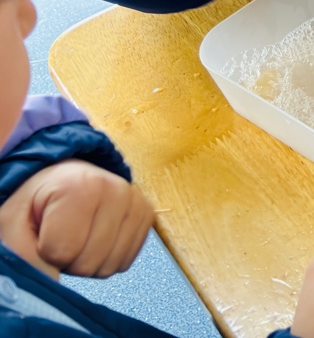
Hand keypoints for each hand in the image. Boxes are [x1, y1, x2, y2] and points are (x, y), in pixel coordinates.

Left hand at [0, 160, 152, 278]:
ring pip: (109, 267)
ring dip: (88, 262)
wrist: (63, 180)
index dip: (45, 253)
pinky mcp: (147, 214)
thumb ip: (23, 258)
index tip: (43, 231)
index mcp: (80, 186)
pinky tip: (96, 239)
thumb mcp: (12, 226)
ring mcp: (136, 202)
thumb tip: (53, 285)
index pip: (62, 252)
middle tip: (61, 236)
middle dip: (68, 260)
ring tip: (79, 237)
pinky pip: (125, 262)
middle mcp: (117, 189)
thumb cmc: (35, 204)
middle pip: (89, 263)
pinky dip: (106, 259)